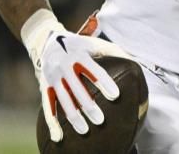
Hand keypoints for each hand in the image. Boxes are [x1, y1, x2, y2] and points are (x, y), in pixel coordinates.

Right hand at [22, 12, 128, 141]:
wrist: (48, 41)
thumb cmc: (80, 46)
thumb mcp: (95, 43)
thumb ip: (114, 51)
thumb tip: (134, 61)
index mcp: (78, 54)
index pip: (93, 70)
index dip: (104, 82)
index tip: (116, 96)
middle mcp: (63, 66)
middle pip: (76, 88)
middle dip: (88, 105)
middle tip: (101, 120)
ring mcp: (52, 77)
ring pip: (62, 100)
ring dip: (73, 116)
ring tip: (85, 130)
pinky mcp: (44, 87)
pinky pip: (47, 106)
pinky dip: (52, 123)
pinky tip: (58, 137)